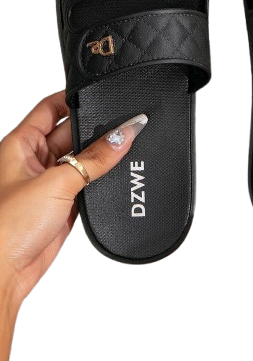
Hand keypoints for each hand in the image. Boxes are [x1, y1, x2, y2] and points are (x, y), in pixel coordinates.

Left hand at [0, 90, 145, 319]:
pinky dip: (100, 180)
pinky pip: (86, 183)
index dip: (73, 99)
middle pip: (70, 133)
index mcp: (20, 144)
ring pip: (81, 159)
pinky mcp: (61, 204)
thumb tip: (124, 134)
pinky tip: (114, 176)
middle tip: (122, 124)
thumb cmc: (7, 226)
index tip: (101, 94)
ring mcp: (48, 182)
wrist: (5, 275)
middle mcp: (33, 160)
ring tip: (123, 148)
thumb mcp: (57, 183)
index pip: (49, 108)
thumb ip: (95, 158)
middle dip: (94, 130)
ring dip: (99, 157)